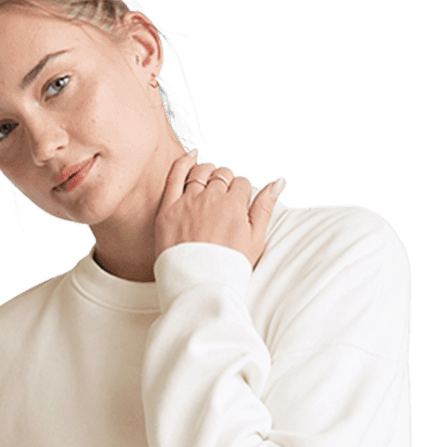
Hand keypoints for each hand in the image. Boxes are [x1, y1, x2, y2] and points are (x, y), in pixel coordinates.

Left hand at [154, 153, 285, 269]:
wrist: (198, 289)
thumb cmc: (229, 268)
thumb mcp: (255, 240)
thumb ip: (265, 208)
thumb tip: (279, 181)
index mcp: (235, 205)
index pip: (243, 184)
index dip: (242, 194)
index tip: (238, 206)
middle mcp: (211, 198)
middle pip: (223, 175)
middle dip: (226, 183)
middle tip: (223, 201)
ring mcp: (188, 202)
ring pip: (201, 171)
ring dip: (208, 173)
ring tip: (209, 184)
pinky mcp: (168, 209)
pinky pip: (175, 174)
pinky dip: (184, 162)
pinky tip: (191, 156)